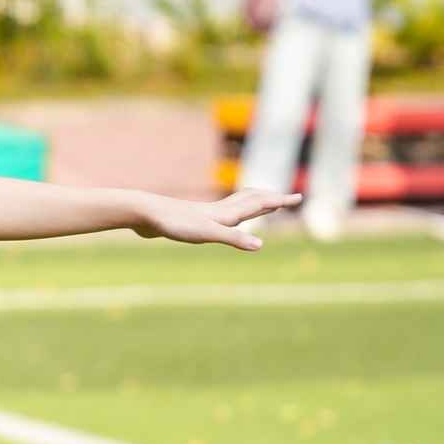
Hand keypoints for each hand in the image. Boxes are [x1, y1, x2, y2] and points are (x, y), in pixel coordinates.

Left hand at [134, 189, 300, 249]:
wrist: (144, 213)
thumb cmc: (175, 223)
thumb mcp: (207, 234)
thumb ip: (233, 239)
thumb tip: (260, 246)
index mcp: (226, 213)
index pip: (259, 204)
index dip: (279, 201)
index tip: (299, 197)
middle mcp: (217, 211)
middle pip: (250, 201)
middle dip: (269, 200)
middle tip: (285, 199)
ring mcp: (203, 214)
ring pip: (234, 206)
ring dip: (251, 204)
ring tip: (260, 206)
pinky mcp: (190, 220)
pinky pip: (216, 216)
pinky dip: (227, 215)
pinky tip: (218, 221)